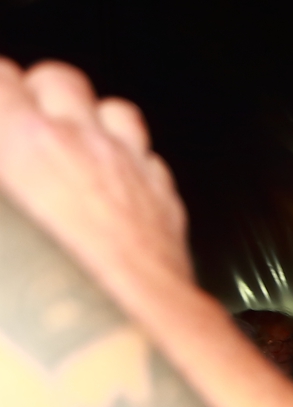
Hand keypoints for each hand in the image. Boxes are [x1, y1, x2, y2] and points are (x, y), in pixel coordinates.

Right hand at [0, 59, 190, 300]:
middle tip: (18, 121)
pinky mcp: (163, 198)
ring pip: (113, 110)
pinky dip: (128, 159)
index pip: (1, 77)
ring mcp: (131, 168)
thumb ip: (8, 179)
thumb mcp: (6, 222)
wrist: (122, 330)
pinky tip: (111, 181)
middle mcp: (85, 144)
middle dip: (35, 94)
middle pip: (58, 80)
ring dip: (87, 120)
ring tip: (66, 144)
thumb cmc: (51, 284)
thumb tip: (10, 175)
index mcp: (27, 143)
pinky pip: (147, 155)